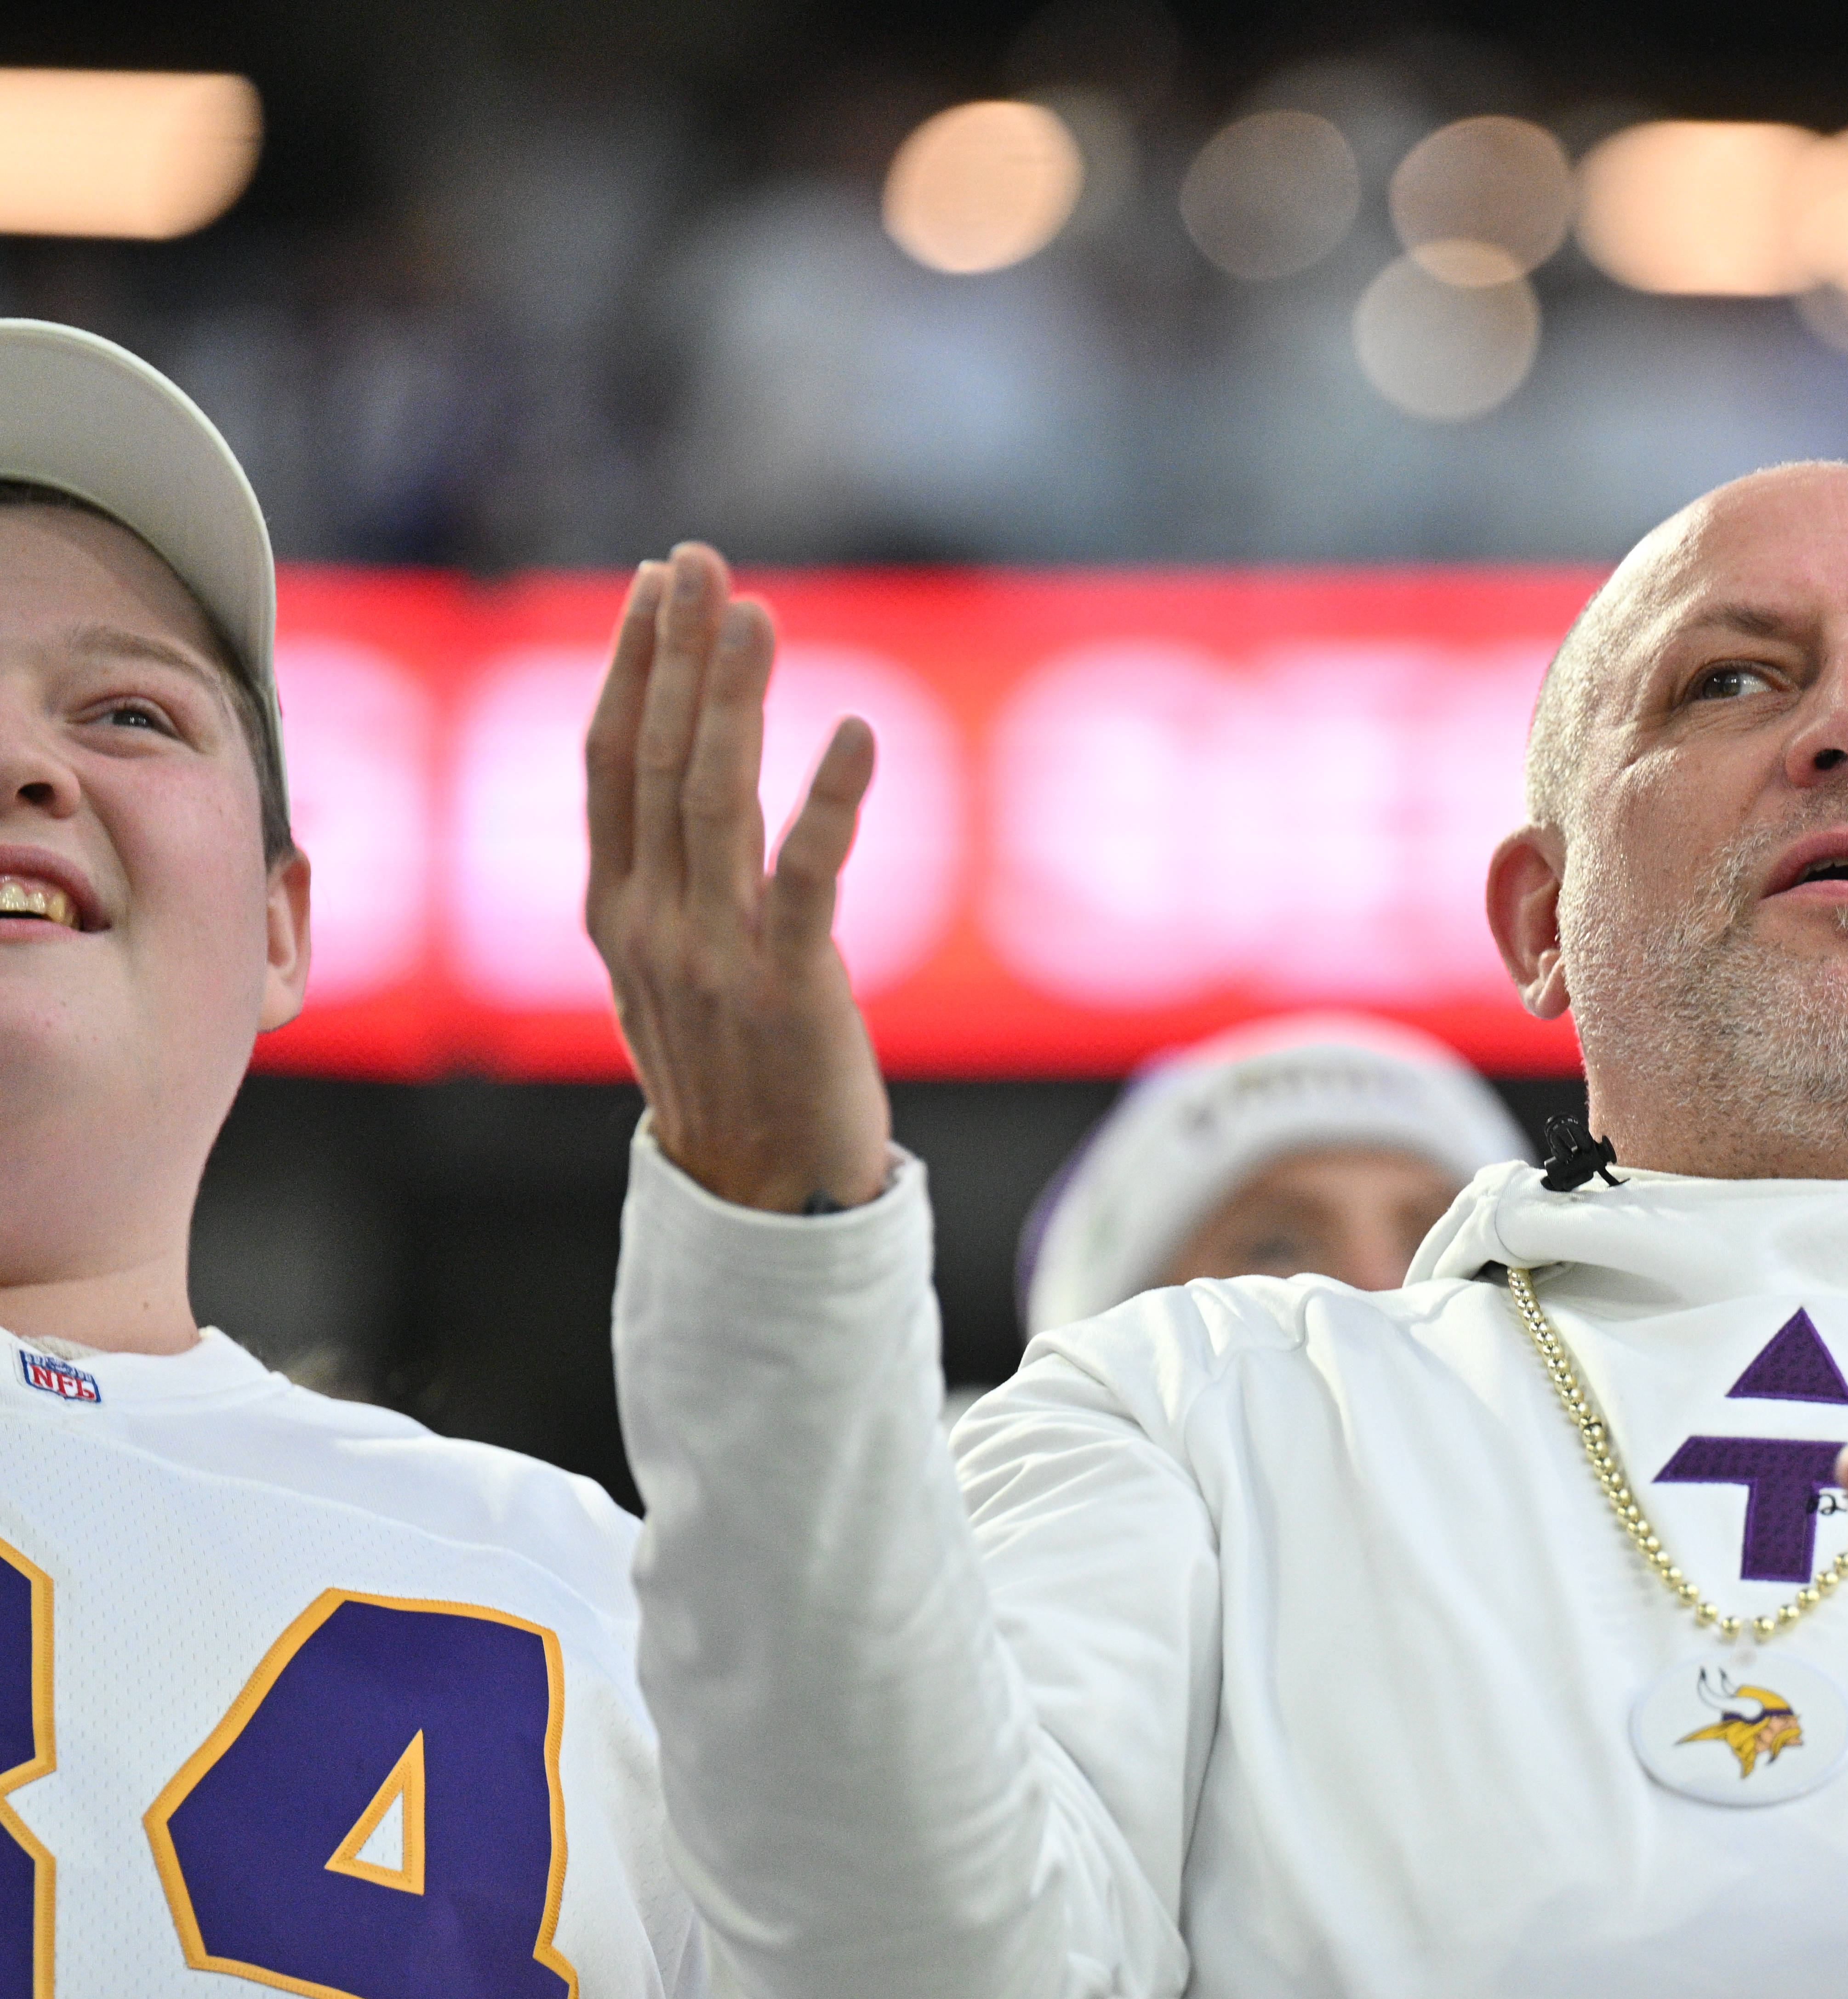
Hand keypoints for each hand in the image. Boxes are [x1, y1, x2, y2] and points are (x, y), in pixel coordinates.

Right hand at [583, 544, 892, 1213]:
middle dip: (672, 654)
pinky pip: (807, 879)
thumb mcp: (668, 978)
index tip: (659, 586)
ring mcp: (711, 959)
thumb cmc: (732, 1079)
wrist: (761, 1203)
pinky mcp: (789, 990)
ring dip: (734, 699)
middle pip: (649, 761)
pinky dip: (830, 801)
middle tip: (698, 562)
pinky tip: (855, 732)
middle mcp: (649, 926)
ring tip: (755, 613)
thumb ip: (661, 892)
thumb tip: (667, 799)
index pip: (608, 763)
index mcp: (615, 915)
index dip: (632, 667)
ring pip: (712, 801)